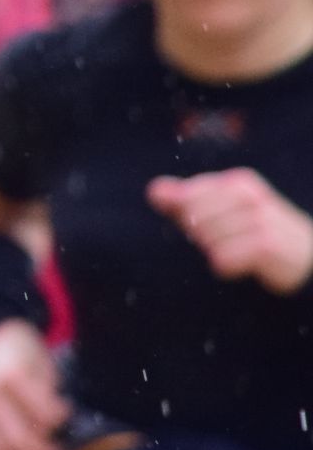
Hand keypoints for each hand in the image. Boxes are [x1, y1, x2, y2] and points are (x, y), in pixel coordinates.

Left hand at [148, 170, 312, 294]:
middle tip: (230, 241)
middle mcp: (251, 196)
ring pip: (207, 241)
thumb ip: (184, 199)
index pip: (186, 197)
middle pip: (193, 220)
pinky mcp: (267, 245)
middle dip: (202, 237)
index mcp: (238, 182)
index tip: (211, 223)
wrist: (308, 258)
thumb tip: (153, 191)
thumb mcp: (223, 210)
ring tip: (240, 251)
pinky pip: (222, 259)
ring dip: (217, 253)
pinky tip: (244, 265)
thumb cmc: (256, 232)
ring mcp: (261, 219)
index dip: (188, 216)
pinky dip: (226, 267)